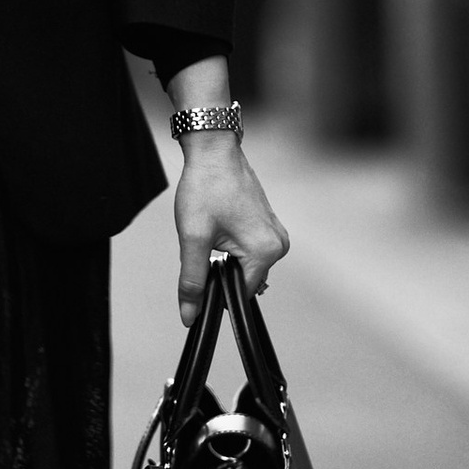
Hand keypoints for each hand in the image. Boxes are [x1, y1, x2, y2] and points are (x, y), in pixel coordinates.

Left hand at [174, 133, 288, 326]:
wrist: (214, 151)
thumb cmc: (204, 189)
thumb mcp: (193, 239)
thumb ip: (192, 280)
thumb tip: (190, 317)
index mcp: (266, 252)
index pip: (240, 294)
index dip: (216, 292)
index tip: (198, 275)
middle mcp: (278, 246)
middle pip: (244, 280)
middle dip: (219, 272)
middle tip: (201, 245)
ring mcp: (276, 234)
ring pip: (245, 266)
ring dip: (224, 259)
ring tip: (209, 231)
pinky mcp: (268, 226)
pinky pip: (249, 251)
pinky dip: (230, 248)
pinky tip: (217, 227)